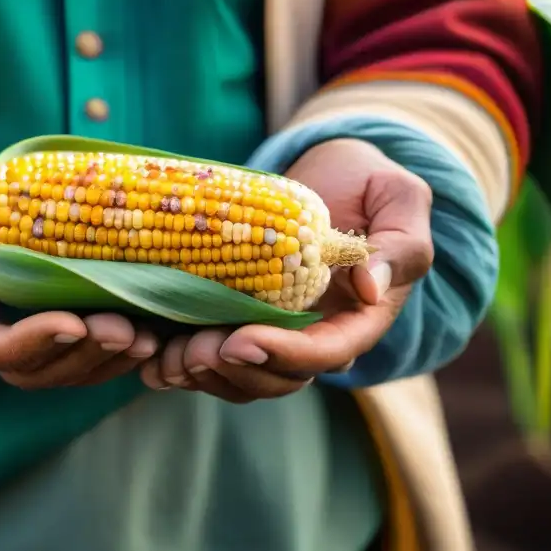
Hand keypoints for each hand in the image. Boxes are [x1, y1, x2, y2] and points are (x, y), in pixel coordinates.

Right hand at [0, 152, 157, 387]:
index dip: (30, 344)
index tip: (70, 323)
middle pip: (33, 370)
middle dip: (81, 355)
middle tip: (125, 331)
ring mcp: (20, 332)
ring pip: (64, 368)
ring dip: (106, 359)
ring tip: (145, 338)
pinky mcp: (50, 320)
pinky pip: (83, 349)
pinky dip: (116, 349)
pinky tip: (152, 332)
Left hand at [139, 138, 433, 401]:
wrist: (330, 173)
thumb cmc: (369, 182)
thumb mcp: (400, 198)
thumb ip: (399, 245)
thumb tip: (369, 288)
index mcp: (360, 316)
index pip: (327, 353)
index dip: (283, 355)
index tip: (241, 342)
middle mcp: (317, 333)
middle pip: (278, 377)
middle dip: (234, 372)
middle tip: (193, 350)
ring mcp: (277, 330)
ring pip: (241, 376)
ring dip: (201, 375)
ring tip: (165, 357)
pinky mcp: (240, 318)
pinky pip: (213, 355)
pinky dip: (181, 361)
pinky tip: (150, 352)